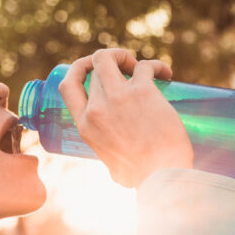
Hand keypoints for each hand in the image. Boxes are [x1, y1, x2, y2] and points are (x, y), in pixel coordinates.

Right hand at [59, 48, 193, 187]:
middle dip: (110, 63)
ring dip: (124, 57)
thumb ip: (109, 152)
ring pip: (109, 58)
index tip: (93, 69)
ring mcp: (118, 97)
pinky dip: (157, 66)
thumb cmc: (141, 177)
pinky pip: (146, 65)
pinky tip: (166, 75)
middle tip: (127, 71)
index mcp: (84, 126)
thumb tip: (118, 158)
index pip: (68, 86)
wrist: (162, 176)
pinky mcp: (142, 91)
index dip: (78, 69)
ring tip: (140, 69)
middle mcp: (96, 109)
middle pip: (95, 69)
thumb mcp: (110, 162)